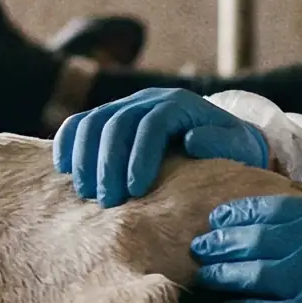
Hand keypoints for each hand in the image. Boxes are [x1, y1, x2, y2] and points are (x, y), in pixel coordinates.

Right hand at [54, 88, 268, 205]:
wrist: (219, 139)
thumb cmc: (231, 149)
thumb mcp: (238, 146)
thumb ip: (221, 143)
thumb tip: (191, 140)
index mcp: (179, 104)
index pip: (151, 124)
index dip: (139, 156)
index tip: (135, 190)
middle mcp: (148, 100)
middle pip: (116, 122)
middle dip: (108, 163)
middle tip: (107, 202)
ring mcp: (125, 106)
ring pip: (92, 120)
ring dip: (84, 157)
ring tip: (86, 193)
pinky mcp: (108, 118)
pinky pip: (79, 122)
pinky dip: (67, 141)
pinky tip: (64, 168)